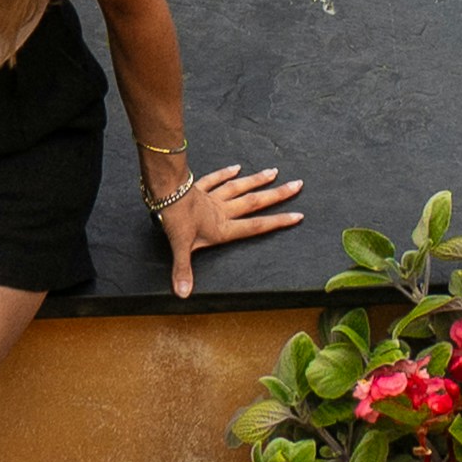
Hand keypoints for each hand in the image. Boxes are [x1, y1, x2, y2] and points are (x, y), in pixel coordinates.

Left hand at [156, 153, 307, 303]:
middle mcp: (222, 211)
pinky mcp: (199, 188)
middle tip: (297, 185)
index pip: (256, 226)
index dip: (278, 222)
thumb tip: (184, 294)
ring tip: (274, 173)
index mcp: (222, 228)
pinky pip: (215, 179)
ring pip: (239, 188)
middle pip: (254, 203)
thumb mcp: (180, 248)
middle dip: (277, 195)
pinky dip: (226, 173)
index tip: (297, 215)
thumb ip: (184, 271)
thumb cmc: (174, 220)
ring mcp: (212, 198)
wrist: (164, 194)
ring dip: (257, 180)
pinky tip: (237, 167)